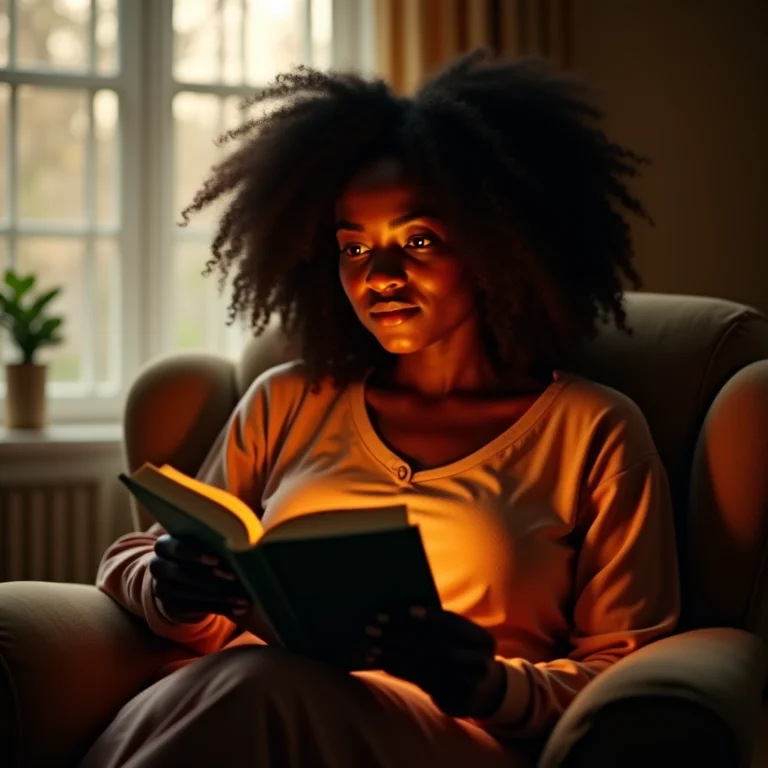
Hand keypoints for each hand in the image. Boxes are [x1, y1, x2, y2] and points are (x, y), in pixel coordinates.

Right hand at [149, 534, 251, 623]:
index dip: (197, 554)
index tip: (217, 560)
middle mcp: (158, 567)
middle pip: (185, 573)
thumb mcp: (199, 543)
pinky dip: (222, 608)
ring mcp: (162, 589)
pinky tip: (240, 608)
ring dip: (223, 596)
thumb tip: (242, 542)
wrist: (175, 579)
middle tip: (235, 577)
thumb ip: (212, 542)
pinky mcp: (171, 607)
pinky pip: (199, 609)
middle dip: (212, 577)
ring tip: (245, 597)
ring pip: (194, 593)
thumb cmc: (196, 553)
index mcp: (164, 545)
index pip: (178, 548)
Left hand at [361, 606, 506, 718]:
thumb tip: (400, 608)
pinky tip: (379, 660)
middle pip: (437, 648)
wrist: (486, 692)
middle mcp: (479, 664)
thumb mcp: (463, 639)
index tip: (406, 609)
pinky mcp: (452, 702)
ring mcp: (468, 686)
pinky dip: (397, 669)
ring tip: (371, 645)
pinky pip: (419, 682)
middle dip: (402, 636)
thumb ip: (441, 627)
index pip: (455, 625)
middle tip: (375, 625)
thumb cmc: (463, 652)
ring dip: (394, 655)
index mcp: (483, 640)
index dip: (430, 617)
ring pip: (426, 667)